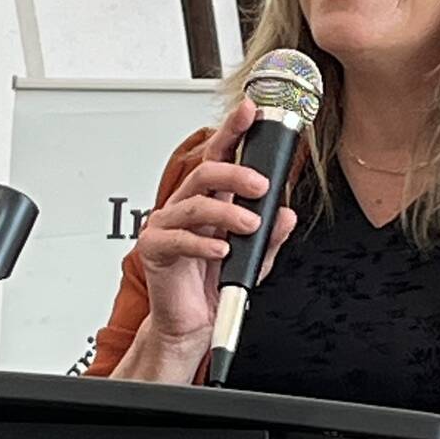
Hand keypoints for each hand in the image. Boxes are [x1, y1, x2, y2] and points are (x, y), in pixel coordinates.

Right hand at [136, 97, 297, 346]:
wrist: (191, 326)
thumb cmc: (214, 287)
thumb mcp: (252, 260)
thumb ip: (270, 237)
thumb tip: (285, 216)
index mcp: (209, 201)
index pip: (220, 156)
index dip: (233, 131)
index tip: (250, 112)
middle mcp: (186, 207)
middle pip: (206, 172)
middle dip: (236, 173)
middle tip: (261, 186)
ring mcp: (167, 226)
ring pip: (195, 203)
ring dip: (227, 213)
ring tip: (250, 227)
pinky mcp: (154, 250)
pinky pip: (178, 239)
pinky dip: (203, 244)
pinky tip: (222, 251)